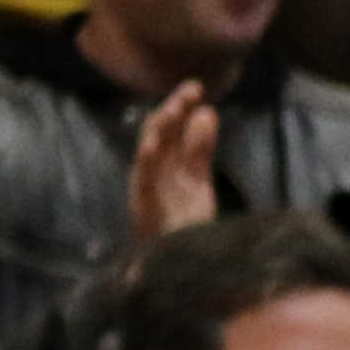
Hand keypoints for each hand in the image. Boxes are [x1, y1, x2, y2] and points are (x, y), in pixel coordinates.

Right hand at [126, 80, 217, 242]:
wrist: (181, 262)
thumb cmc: (187, 221)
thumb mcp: (198, 178)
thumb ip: (201, 147)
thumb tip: (207, 111)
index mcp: (168, 163)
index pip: (172, 127)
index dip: (182, 106)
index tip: (197, 87)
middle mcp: (155, 169)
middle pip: (159, 131)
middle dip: (173, 109)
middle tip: (191, 90)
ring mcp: (148, 185)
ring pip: (149, 148)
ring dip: (160, 128)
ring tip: (175, 108)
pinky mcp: (144, 204)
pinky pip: (143, 179)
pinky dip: (145, 161)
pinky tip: (151, 144)